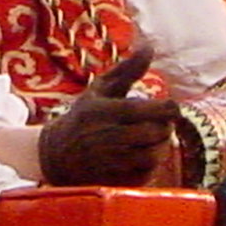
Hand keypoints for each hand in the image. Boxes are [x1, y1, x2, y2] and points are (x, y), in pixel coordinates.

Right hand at [38, 49, 179, 186]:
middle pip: (158, 133)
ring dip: (160, 146)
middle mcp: (107, 136)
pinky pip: (147, 174)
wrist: (55, 154)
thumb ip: (128, 69)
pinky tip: (140, 155)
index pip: (156, 110)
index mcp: (106, 110)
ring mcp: (111, 161)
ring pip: (155, 154)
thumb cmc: (84, 116)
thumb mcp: (101, 89)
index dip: (170, 108)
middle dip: (165, 127)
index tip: (167, 107)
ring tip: (152, 139)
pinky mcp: (114, 180)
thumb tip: (150, 45)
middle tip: (159, 124)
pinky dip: (150, 165)